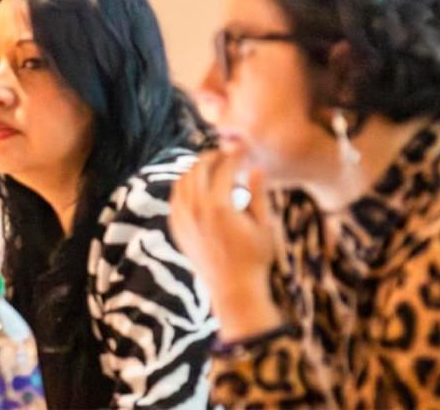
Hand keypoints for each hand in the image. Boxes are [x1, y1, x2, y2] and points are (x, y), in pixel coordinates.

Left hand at [170, 149, 282, 338]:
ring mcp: (183, 219)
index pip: (224, 168)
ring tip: (210, 167)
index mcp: (219, 206)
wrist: (234, 289)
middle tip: (224, 154)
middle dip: (212, 157)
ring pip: (182, 181)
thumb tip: (257, 168)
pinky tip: (196, 186)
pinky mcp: (177, 228)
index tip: (243, 149)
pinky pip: (175, 198)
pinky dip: (184, 186)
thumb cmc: (255, 259)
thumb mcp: (264, 226)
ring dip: (195, 169)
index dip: (234, 155)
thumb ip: (259, 194)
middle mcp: (196, 209)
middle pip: (198, 169)